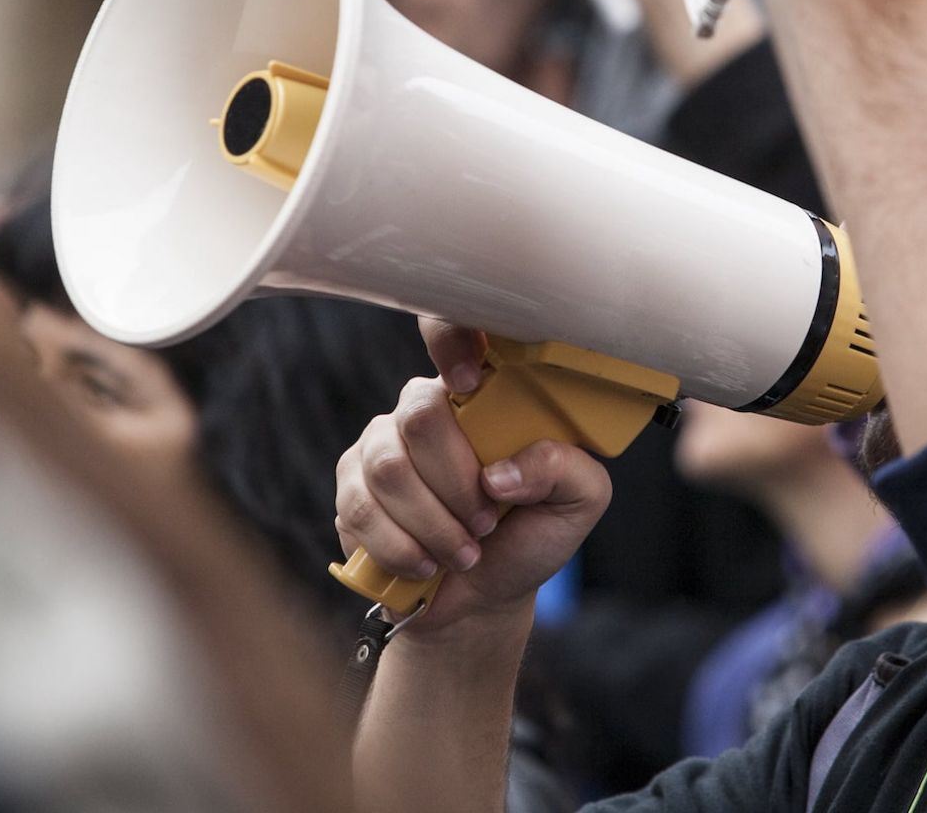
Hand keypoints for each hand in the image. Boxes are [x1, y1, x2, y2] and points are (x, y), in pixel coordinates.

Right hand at [333, 318, 612, 632]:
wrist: (485, 596)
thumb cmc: (530, 534)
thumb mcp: (576, 502)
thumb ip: (564, 469)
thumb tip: (502, 472)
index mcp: (480, 393)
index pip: (450, 330)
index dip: (451, 342)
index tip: (470, 383)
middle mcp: (423, 408)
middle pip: (420, 417)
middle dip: (457, 484)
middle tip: (485, 523)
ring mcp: (379, 445)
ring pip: (388, 469)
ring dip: (433, 525)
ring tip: (463, 552)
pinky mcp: (350, 488)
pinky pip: (360, 508)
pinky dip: (400, 548)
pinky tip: (426, 564)